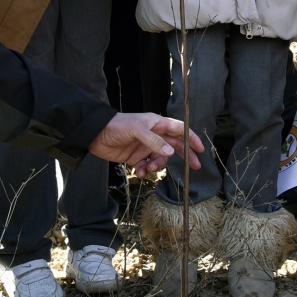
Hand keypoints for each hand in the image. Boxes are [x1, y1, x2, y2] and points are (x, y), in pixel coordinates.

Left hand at [88, 113, 204, 178]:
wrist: (95, 135)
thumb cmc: (117, 125)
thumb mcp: (137, 129)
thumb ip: (154, 141)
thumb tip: (170, 153)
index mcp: (157, 124)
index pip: (179, 130)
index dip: (191, 138)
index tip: (200, 150)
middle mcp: (154, 135)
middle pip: (175, 146)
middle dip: (184, 156)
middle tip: (194, 167)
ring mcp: (145, 147)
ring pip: (161, 159)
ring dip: (157, 166)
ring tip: (147, 168)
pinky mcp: (136, 158)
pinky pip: (148, 166)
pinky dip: (146, 171)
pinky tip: (139, 172)